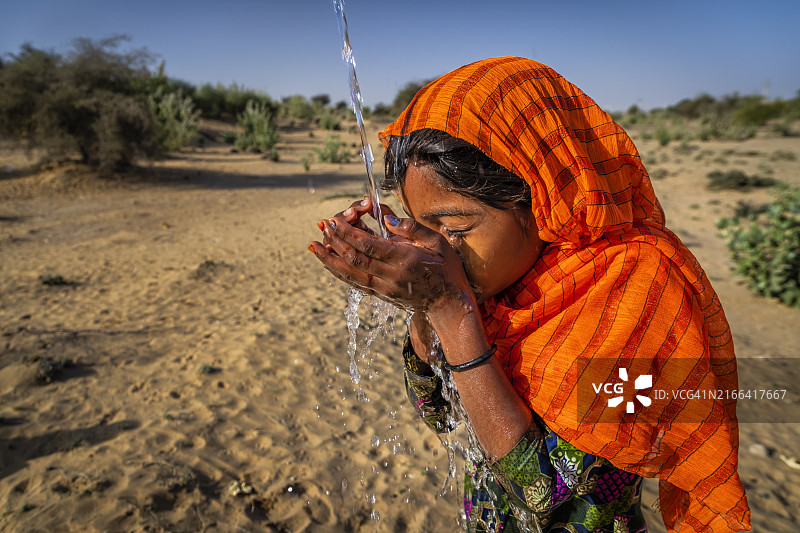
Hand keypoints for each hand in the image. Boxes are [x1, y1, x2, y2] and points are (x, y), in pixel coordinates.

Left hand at [308, 197, 474, 314]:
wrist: (448, 302)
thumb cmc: (446, 268)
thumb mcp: (438, 242)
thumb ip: (412, 228)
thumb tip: (386, 219)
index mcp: (405, 259)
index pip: (369, 245)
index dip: (348, 232)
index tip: (335, 220)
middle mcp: (392, 276)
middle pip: (355, 258)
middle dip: (335, 241)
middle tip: (322, 225)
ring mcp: (384, 289)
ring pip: (350, 274)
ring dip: (330, 259)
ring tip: (314, 246)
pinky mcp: (381, 296)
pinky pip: (355, 283)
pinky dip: (339, 273)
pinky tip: (328, 263)